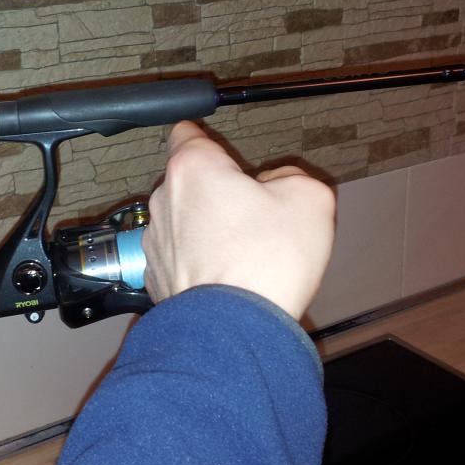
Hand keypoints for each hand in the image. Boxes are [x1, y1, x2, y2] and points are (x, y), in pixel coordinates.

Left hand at [142, 121, 335, 320]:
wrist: (235, 330)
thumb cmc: (267, 261)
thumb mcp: (309, 199)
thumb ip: (290, 176)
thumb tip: (274, 186)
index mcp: (194, 168)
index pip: (187, 133)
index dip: (207, 139)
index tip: (219, 149)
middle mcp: (164, 200)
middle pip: (190, 183)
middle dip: (216, 193)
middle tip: (253, 216)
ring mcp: (156, 241)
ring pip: (183, 222)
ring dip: (205, 230)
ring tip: (243, 255)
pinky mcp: (155, 278)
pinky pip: (180, 258)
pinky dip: (198, 263)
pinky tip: (226, 280)